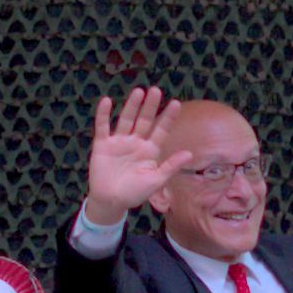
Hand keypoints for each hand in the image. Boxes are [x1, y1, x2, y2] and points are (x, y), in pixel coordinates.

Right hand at [82, 88, 184, 228]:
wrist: (111, 201)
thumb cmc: (135, 193)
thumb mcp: (156, 180)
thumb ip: (170, 166)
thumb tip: (189, 154)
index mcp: (150, 151)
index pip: (161, 130)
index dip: (167, 117)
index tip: (176, 103)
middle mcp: (135, 142)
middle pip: (144, 121)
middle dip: (150, 106)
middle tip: (156, 90)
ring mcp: (118, 142)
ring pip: (126, 120)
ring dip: (132, 106)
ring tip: (139, 91)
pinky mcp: (102, 145)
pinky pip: (102, 127)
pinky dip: (104, 114)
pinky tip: (106, 101)